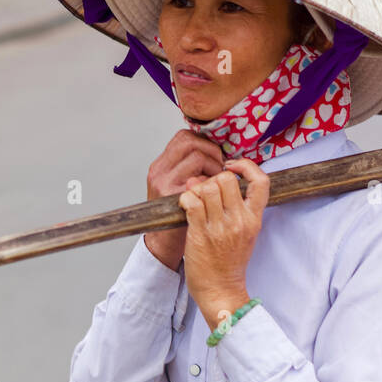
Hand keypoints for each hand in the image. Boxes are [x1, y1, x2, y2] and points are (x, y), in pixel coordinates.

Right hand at [144, 131, 227, 270]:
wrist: (165, 245)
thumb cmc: (177, 217)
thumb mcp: (177, 187)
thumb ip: (191, 170)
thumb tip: (218, 154)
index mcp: (161, 166)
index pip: (185, 137)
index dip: (205, 142)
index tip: (215, 157)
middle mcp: (160, 171)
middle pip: (191, 141)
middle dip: (212, 151)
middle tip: (221, 167)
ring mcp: (165, 183)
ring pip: (197, 155)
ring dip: (214, 165)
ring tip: (218, 181)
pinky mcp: (175, 196)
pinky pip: (200, 177)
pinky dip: (212, 181)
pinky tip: (215, 193)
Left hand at [177, 158, 270, 330]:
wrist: (220, 290)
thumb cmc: (230, 263)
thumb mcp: (245, 233)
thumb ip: (235, 207)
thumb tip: (210, 180)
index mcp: (254, 219)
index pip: (261, 181)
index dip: (246, 166)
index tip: (232, 167)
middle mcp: (239, 220)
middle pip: (227, 179)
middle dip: (213, 179)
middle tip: (207, 191)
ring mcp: (220, 227)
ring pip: (207, 187)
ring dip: (197, 190)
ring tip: (195, 201)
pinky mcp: (201, 233)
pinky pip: (192, 202)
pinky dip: (185, 199)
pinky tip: (186, 207)